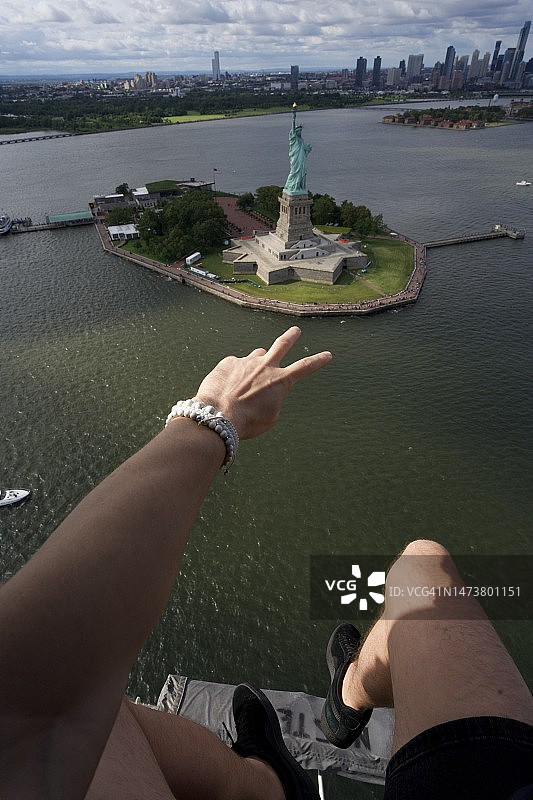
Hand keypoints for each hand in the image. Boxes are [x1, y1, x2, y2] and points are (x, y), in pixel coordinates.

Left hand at [194, 327, 331, 438]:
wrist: (218, 415)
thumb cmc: (247, 422)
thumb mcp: (269, 418)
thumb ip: (272, 400)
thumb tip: (263, 390)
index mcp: (280, 381)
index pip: (305, 367)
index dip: (318, 361)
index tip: (327, 354)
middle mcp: (265, 366)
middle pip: (282, 345)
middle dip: (291, 336)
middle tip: (295, 330)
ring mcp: (246, 361)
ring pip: (256, 357)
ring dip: (255, 365)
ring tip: (246, 382)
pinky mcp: (228, 362)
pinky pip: (234, 367)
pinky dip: (233, 376)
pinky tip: (226, 389)